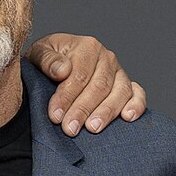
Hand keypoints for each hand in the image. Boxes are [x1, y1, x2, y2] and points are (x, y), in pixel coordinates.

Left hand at [26, 34, 146, 135]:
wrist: (55, 67)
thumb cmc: (47, 62)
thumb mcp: (38, 54)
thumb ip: (47, 60)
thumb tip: (62, 71)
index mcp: (87, 46)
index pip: (79, 75)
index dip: (67, 97)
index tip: (55, 116)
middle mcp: (107, 58)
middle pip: (99, 87)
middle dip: (83, 109)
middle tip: (69, 129)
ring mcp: (119, 73)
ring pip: (119, 93)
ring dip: (106, 112)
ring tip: (92, 128)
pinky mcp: (128, 87)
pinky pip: (137, 94)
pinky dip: (136, 105)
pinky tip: (127, 117)